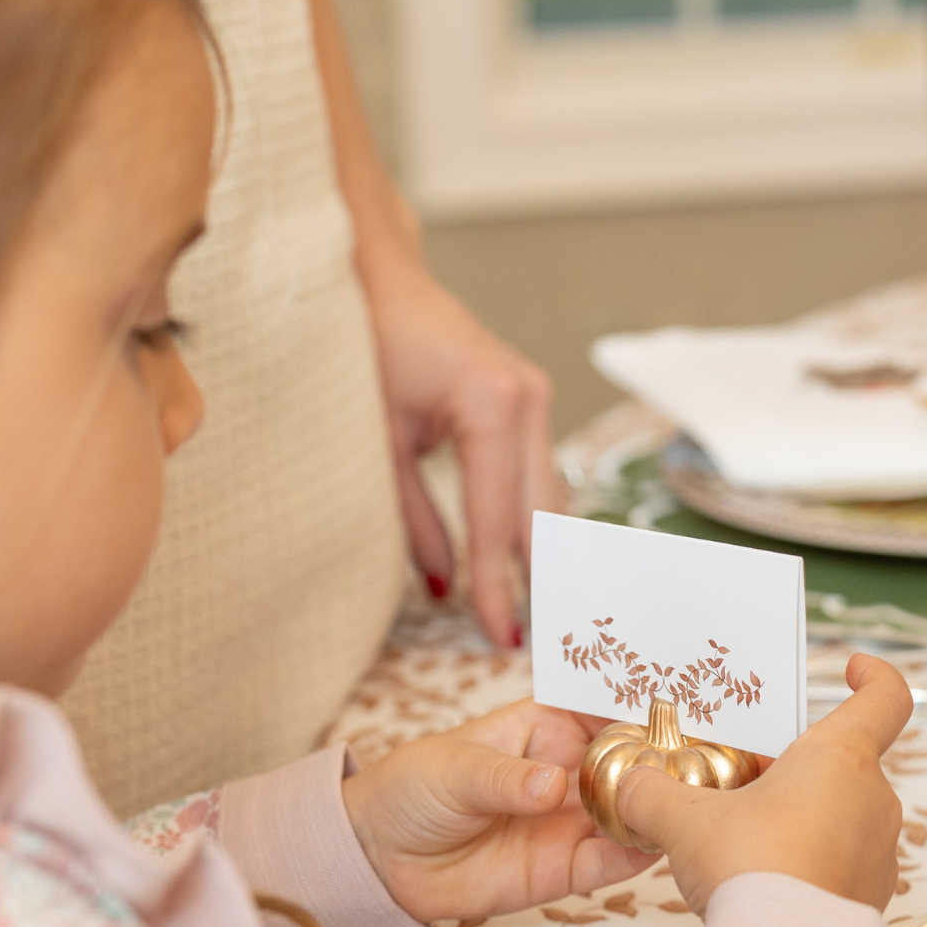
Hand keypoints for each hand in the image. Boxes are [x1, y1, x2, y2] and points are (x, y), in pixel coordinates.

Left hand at [340, 698, 654, 923]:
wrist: (382, 857)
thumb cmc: (415, 789)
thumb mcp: (454, 770)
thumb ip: (505, 779)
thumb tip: (553, 785)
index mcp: (549, 726)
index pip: (607, 712)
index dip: (646, 710)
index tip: (682, 710)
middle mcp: (573, 771)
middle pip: (635, 764)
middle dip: (668, 763)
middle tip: (703, 762)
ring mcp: (573, 820)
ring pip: (632, 813)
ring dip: (658, 811)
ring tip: (684, 804)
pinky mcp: (567, 868)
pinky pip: (611, 862)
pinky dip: (635, 855)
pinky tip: (652, 845)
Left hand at [361, 252, 561, 650]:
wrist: (378, 278)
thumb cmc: (366, 347)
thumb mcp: (378, 444)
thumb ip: (413, 521)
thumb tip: (443, 589)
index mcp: (490, 405)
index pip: (497, 520)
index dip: (498, 586)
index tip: (503, 639)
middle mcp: (528, 400)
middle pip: (545, 514)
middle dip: (550, 585)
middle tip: (557, 647)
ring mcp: (537, 398)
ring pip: (552, 499)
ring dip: (554, 560)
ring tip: (559, 622)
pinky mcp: (531, 402)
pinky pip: (540, 478)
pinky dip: (540, 525)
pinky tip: (545, 571)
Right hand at [618, 655, 911, 915]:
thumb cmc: (750, 868)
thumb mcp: (685, 821)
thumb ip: (653, 794)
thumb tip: (631, 785)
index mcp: (842, 758)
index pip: (886, 698)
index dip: (874, 676)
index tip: (855, 668)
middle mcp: (874, 799)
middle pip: (845, 764)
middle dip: (798, 767)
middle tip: (747, 777)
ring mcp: (879, 853)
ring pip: (843, 816)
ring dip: (803, 817)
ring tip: (745, 835)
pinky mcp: (870, 898)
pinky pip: (841, 864)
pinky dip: (810, 862)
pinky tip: (764, 881)